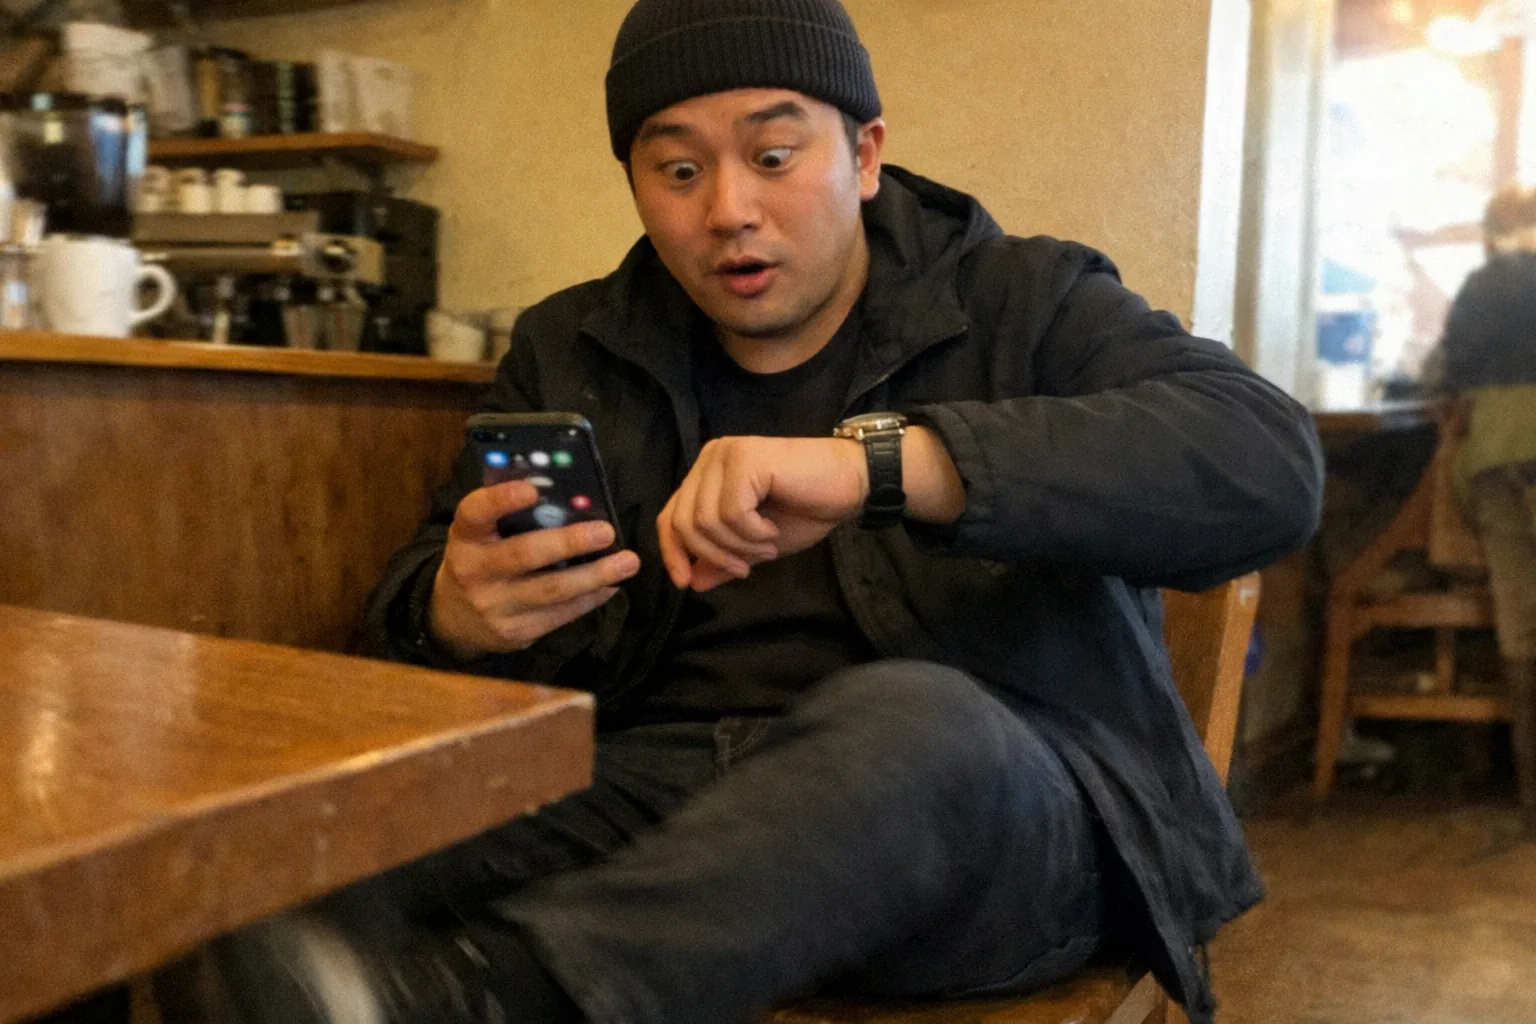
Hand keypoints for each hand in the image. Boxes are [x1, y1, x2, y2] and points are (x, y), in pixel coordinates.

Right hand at [429, 480, 640, 658]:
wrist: (455, 620)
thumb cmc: (481, 560)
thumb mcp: (481, 535)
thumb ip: (511, 516)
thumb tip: (568, 493)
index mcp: (465, 537)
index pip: (475, 513)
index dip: (500, 500)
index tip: (531, 489)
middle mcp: (474, 572)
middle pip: (523, 554)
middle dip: (569, 542)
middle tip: (606, 531)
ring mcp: (494, 606)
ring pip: (550, 590)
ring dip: (594, 575)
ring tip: (627, 562)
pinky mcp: (515, 633)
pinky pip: (559, 615)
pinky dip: (590, 599)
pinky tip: (612, 585)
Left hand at [657, 436, 867, 592]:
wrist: (850, 484)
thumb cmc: (807, 508)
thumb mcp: (757, 544)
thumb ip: (724, 558)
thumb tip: (693, 581)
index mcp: (707, 474)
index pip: (670, 516)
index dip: (673, 553)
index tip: (686, 583)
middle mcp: (711, 458)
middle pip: (683, 521)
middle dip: (713, 555)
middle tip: (745, 568)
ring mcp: (726, 455)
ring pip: (705, 520)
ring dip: (738, 545)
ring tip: (767, 545)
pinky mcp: (746, 458)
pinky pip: (731, 512)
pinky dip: (752, 532)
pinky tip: (772, 529)